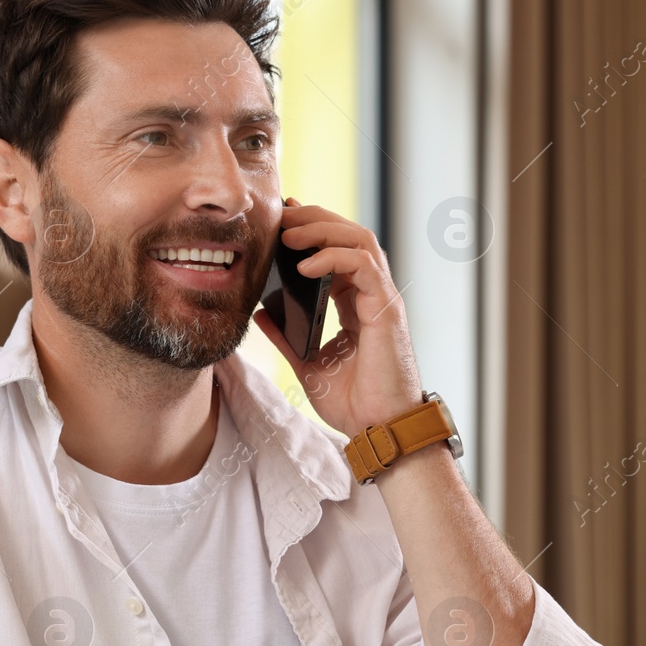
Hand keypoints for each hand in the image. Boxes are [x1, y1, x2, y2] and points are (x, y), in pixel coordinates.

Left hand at [251, 198, 424, 434]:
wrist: (378, 430)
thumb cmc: (354, 403)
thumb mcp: (308, 364)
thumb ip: (286, 336)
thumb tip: (260, 313)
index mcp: (355, 304)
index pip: (337, 251)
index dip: (311, 230)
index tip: (280, 220)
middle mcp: (370, 294)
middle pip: (350, 234)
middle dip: (314, 218)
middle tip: (281, 216)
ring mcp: (381, 298)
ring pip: (360, 239)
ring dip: (322, 229)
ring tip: (289, 234)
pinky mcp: (385, 309)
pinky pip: (363, 265)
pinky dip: (333, 257)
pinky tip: (304, 265)